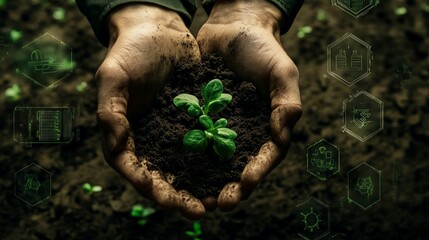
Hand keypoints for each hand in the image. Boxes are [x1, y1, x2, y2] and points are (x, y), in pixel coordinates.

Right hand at [96, 4, 203, 218]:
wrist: (159, 30)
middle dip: (179, 196)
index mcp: (125, 135)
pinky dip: (215, 160)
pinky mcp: (194, 122)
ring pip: (186, 166)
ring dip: (200, 185)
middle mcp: (149, 139)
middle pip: (162, 176)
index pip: (134, 169)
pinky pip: (205, 144)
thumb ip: (109, 111)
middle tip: (199, 210)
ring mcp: (173, 133)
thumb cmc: (130, 51)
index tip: (169, 200)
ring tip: (219, 199)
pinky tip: (231, 170)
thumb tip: (115, 146)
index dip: (151, 187)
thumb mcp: (113, 76)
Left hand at [197, 0, 301, 210]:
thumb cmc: (262, 48)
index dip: (258, 171)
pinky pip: (191, 139)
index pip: (266, 156)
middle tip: (218, 204)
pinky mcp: (199, 117)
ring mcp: (220, 126)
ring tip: (194, 198)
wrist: (232, 27)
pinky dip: (184, 157)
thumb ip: (285, 103)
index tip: (245, 183)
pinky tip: (172, 170)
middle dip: (230, 187)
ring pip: (212, 160)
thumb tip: (282, 136)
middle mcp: (244, 132)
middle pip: (238, 167)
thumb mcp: (282, 72)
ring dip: (205, 181)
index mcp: (268, 126)